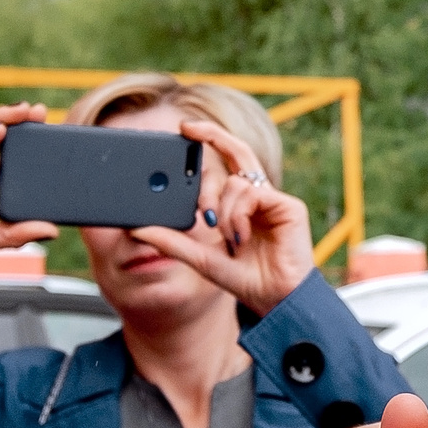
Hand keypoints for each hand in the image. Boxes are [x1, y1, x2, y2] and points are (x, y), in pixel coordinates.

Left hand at [130, 122, 315, 316]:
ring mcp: (274, 200)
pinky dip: (237, 215)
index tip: (184, 130)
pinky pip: (252, 194)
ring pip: (236, 181)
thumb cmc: (247, 281)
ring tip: (229, 238)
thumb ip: (172, 242)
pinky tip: (240, 236)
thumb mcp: (200, 259)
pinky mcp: (288, 206)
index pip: (226, 165)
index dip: (210, 141)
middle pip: (238, 151)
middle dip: (212, 134)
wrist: (276, 300)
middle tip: (186, 127)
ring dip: (223, 210)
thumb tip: (138, 229)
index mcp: (242, 205)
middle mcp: (259, 197)